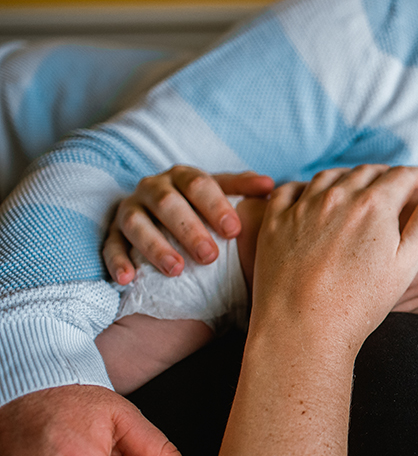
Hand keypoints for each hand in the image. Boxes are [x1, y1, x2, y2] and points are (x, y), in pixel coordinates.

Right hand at [104, 167, 273, 284]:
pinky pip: (109, 245)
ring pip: (135, 223)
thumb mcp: (222, 195)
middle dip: (188, 230)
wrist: (163, 213)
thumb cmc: (202, 207)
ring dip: (155, 246)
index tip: (234, 230)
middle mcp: (153, 188)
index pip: (198, 184)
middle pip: (167, 204)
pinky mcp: (113, 232)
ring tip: (176, 270)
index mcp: (182, 176)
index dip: (215, 205)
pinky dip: (117, 261)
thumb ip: (244, 189)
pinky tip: (128, 279)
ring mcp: (130, 209)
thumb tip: (270, 186)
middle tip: (209, 256)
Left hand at [251, 164, 417, 353]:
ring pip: (330, 176)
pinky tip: (311, 196)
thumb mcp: (407, 264)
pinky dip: (305, 187)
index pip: (403, 176)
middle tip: (398, 183)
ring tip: (359, 186)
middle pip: (367, 172)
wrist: (303, 327)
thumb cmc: (359, 302)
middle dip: (387, 174)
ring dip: (349, 176)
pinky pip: (290, 190)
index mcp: (374, 204)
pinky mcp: (275, 222)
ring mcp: (302, 207)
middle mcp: (337, 196)